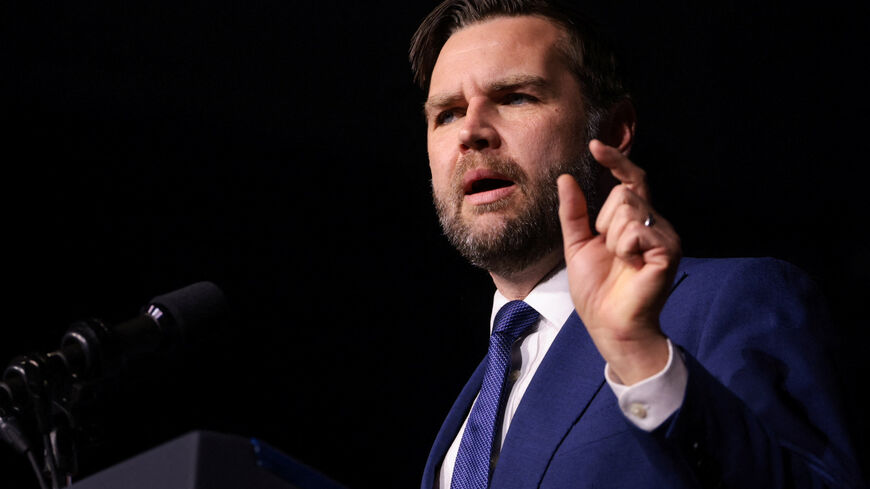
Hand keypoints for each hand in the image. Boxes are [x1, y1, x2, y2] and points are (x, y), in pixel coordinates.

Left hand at [557, 140, 680, 384]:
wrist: (609, 325)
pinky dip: (622, 247)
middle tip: (609, 251)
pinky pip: (634, 229)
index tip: (595, 146)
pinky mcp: (669, 250)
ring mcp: (665, 235)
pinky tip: (630, 266)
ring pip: (627, 207)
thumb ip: (574, 212)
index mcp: (634, 222)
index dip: (616, 161)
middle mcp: (654, 224)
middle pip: (623, 192)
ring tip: (620, 261)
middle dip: (604, 220)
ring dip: (611, 236)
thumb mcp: (577, 245)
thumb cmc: (596, 291)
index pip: (629, 180)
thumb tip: (567, 177)